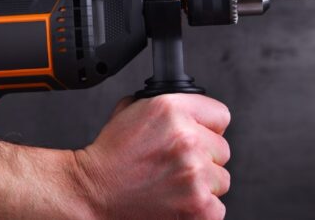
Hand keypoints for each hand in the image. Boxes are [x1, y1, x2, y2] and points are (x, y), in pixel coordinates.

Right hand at [73, 94, 231, 219]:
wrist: (92, 192)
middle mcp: (186, 139)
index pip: (220, 115)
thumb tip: (188, 108)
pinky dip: (201, 209)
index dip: (208, 127)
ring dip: (203, 184)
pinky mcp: (197, 204)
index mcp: (171, 110)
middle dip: (204, 157)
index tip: (199, 136)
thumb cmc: (110, 157)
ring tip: (174, 184)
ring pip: (221, 179)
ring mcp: (194, 173)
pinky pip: (217, 206)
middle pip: (222, 149)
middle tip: (177, 165)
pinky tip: (178, 201)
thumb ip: (166, 105)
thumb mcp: (131, 111)